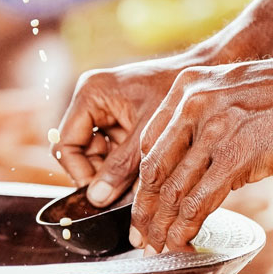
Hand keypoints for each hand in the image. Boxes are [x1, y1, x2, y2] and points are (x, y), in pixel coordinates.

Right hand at [55, 55, 192, 206]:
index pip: (65, 144)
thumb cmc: (178, 94)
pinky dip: (126, 167)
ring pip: (98, 155)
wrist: (207, 75)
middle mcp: (92, 101)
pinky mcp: (121, 120)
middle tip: (123, 197)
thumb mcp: (147, 137)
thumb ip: (121, 168)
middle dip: (101, 176)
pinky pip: (114, 151)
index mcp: (90, 95)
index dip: (80, 173)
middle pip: (81, 152)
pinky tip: (144, 177)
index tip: (100, 196)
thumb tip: (96, 198)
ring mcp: (106, 111)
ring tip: (139, 189)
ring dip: (115, 175)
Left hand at [131, 54, 272, 253]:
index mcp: (186, 88)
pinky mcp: (237, 156)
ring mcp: (212, 131)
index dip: (143, 180)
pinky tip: (182, 241)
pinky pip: (199, 199)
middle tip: (141, 234)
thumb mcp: (229, 91)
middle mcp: (191, 106)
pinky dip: (186, 226)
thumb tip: (194, 166)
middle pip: (154, 168)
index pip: (149, 142)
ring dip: (162, 224)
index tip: (143, 203)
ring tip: (158, 246)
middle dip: (144, 208)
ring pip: (173, 188)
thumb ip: (205, 121)